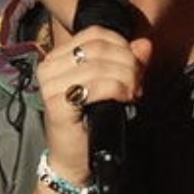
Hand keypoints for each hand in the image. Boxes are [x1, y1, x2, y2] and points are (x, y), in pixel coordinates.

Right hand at [34, 26, 148, 184]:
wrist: (72, 160)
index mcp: (57, 57)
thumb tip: (144, 44)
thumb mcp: (110, 86)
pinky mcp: (57, 103)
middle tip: (138, 84)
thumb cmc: (88, 123)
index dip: (123, 46)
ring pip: (100, 65)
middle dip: (128, 63)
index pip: (95, 34)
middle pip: (99, 48)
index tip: (136, 68)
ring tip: (133, 93)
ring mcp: (50, 85)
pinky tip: (125, 99)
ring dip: (126, 78)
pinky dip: (117, 89)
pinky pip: (96, 86)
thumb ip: (126, 63)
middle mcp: (49, 67)